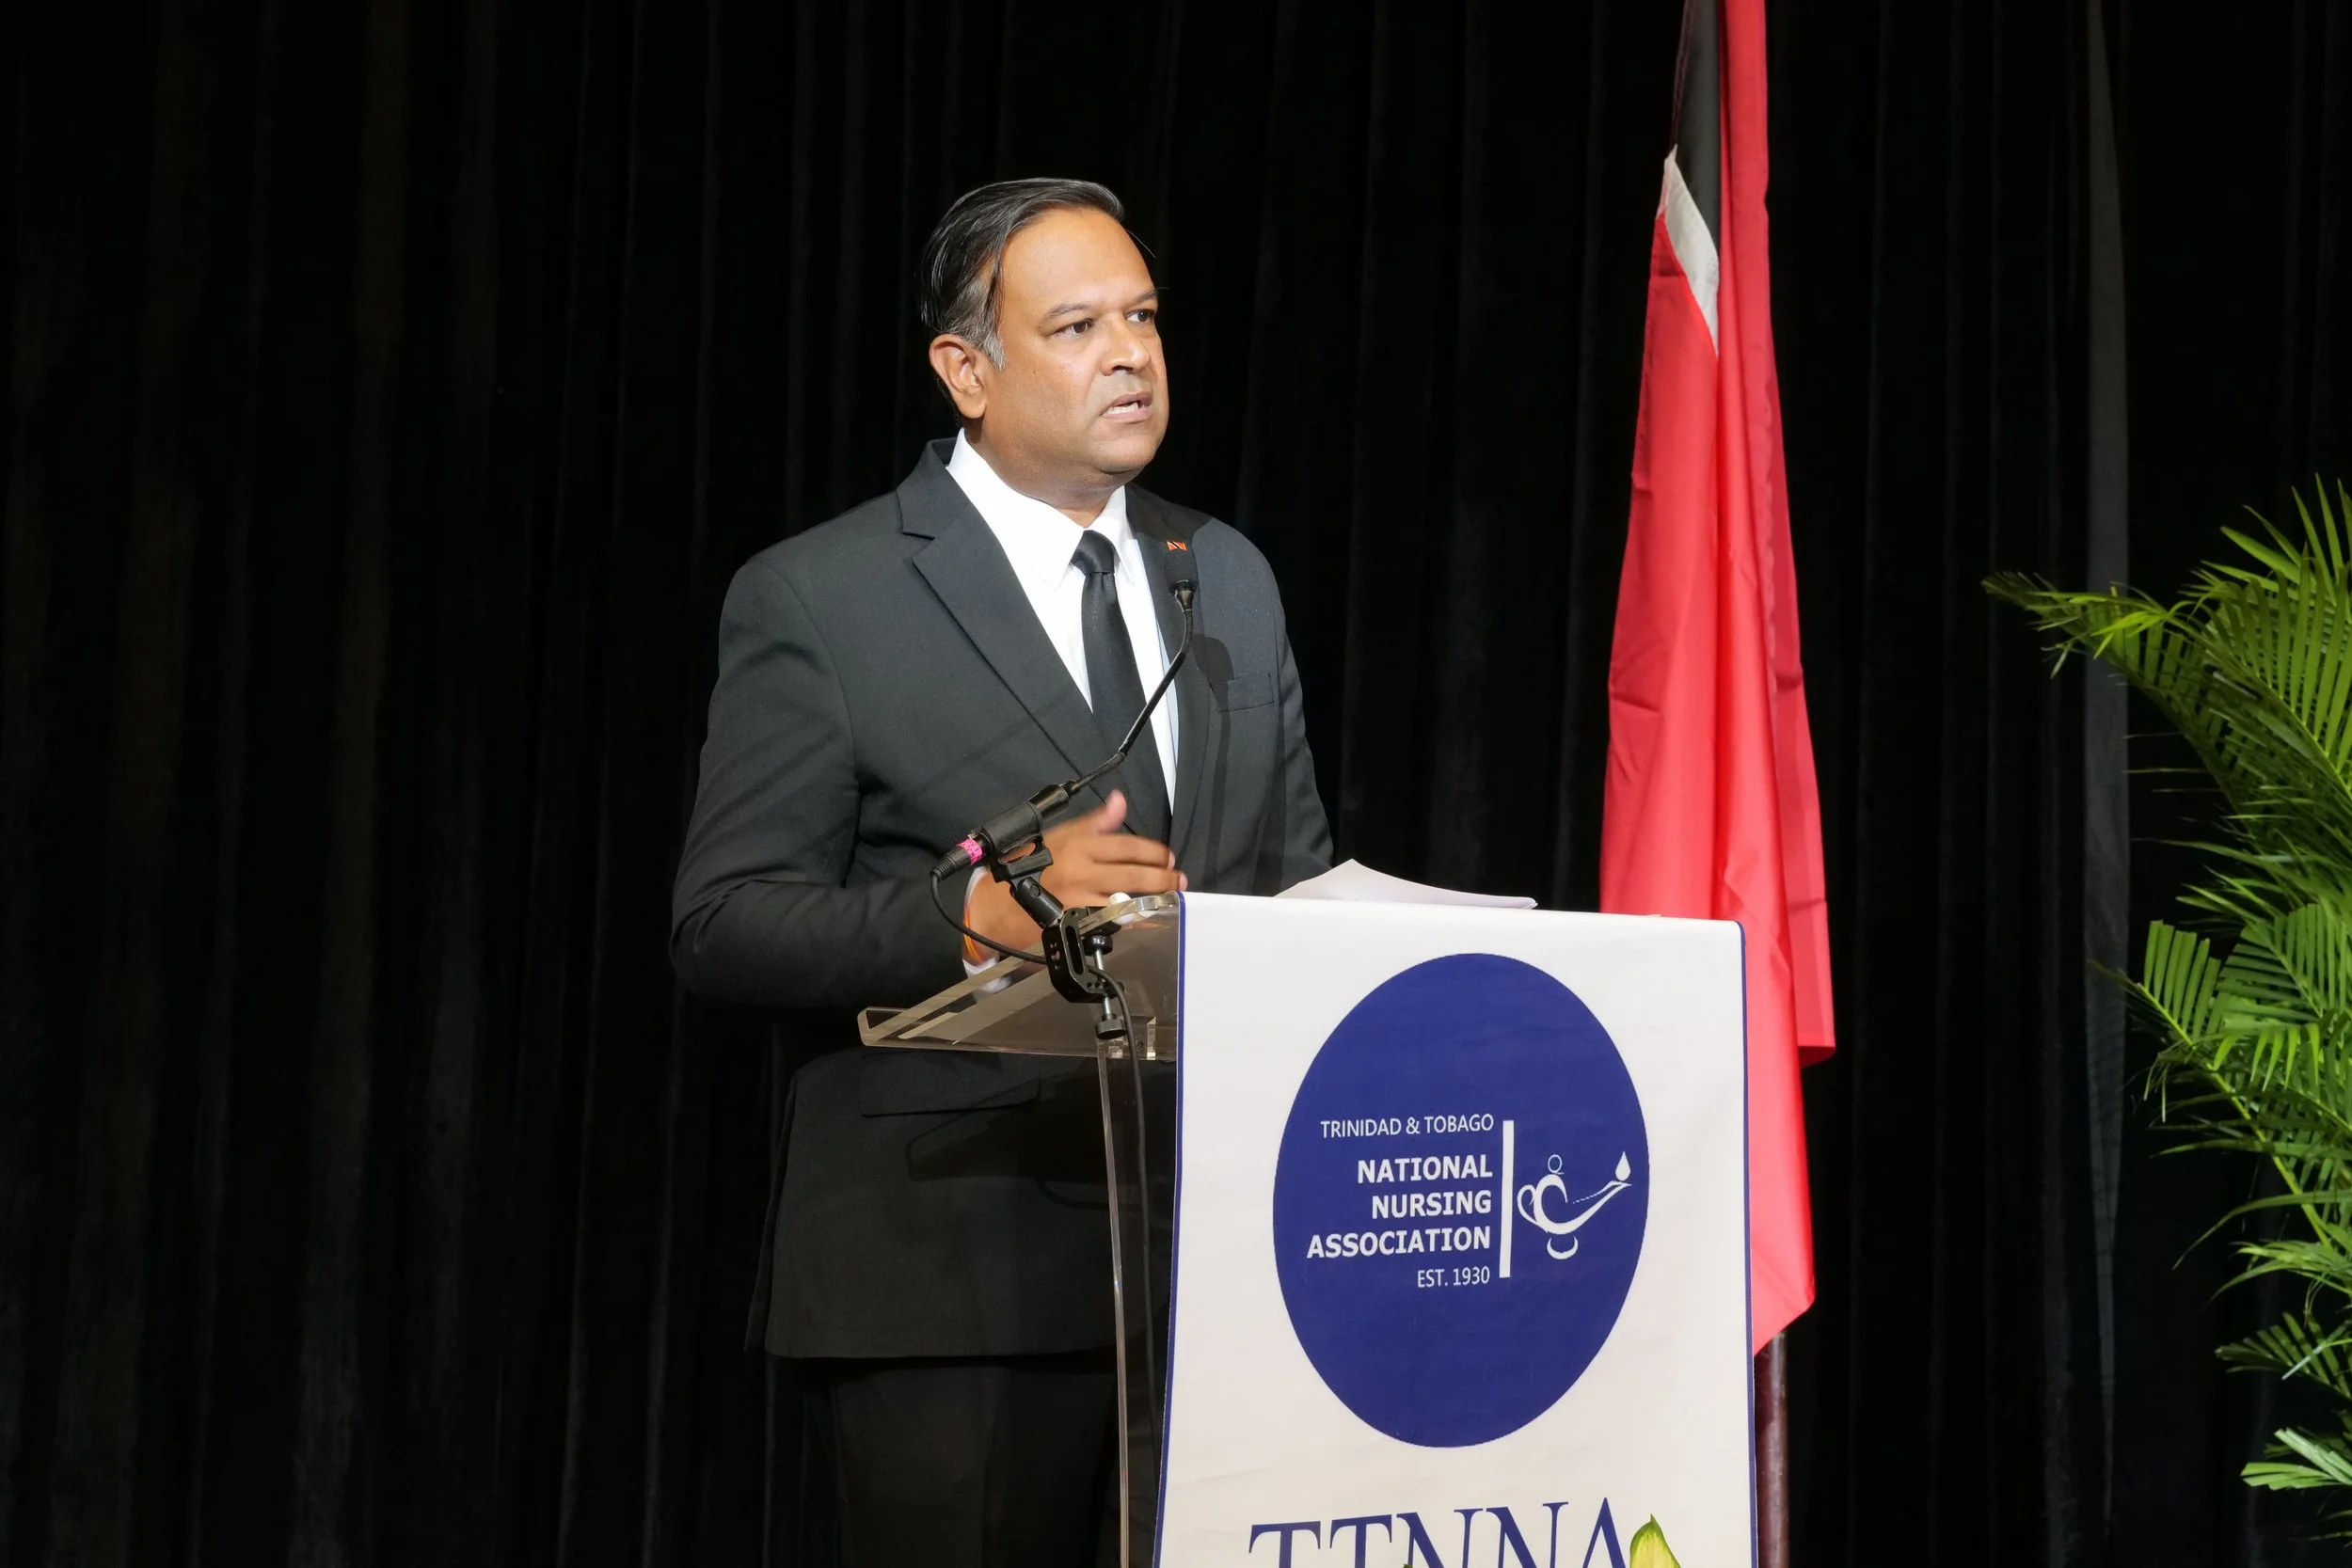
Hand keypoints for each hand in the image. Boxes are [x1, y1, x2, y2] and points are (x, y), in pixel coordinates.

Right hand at [964, 789, 1185, 954]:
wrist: (998, 904)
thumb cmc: (1029, 865)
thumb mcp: (1060, 834)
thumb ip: (1095, 821)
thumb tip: (1121, 801)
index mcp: (1079, 844)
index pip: (1126, 845)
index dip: (1153, 851)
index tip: (1168, 857)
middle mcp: (1081, 870)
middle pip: (1132, 873)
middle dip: (1161, 877)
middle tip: (1177, 879)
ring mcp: (1080, 899)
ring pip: (1126, 899)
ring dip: (1153, 900)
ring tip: (1170, 899)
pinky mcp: (1077, 922)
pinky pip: (1114, 923)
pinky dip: (1134, 922)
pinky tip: (1149, 919)